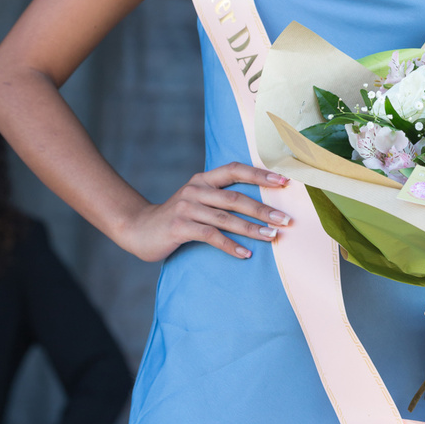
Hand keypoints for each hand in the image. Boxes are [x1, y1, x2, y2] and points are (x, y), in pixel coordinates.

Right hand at [118, 163, 292, 261]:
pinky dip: (229, 245)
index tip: (284, 180)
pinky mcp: (179, 227)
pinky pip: (210, 236)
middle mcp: (195, 189)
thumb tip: (261, 203)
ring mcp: (186, 207)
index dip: (260, 174)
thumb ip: (221, 198)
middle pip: (235, 197)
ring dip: (252, 228)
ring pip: (225, 218)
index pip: (235, 169)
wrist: (138, 229)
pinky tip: (245, 254)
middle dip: (264, 208)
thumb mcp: (198, 200)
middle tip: (286, 219)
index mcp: (203, 179)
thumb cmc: (178, 217)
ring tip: (272, 236)